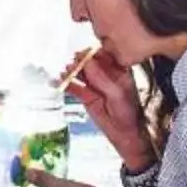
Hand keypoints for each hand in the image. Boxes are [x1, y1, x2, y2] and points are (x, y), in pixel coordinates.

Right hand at [63, 50, 153, 170]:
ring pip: (80, 74)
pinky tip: (59, 81)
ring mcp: (94, 85)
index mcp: (118, 71)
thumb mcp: (117, 94)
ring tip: (65, 72)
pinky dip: (66, 84)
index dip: (92, 53)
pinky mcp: (85, 96)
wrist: (124, 133)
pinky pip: (74, 87)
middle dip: (79, 62)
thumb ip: (102, 78)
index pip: (103, 56)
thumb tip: (88, 62)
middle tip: (72, 64)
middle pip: (89, 63)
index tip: (83, 54)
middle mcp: (105, 75)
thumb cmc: (127, 114)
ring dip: (71, 72)